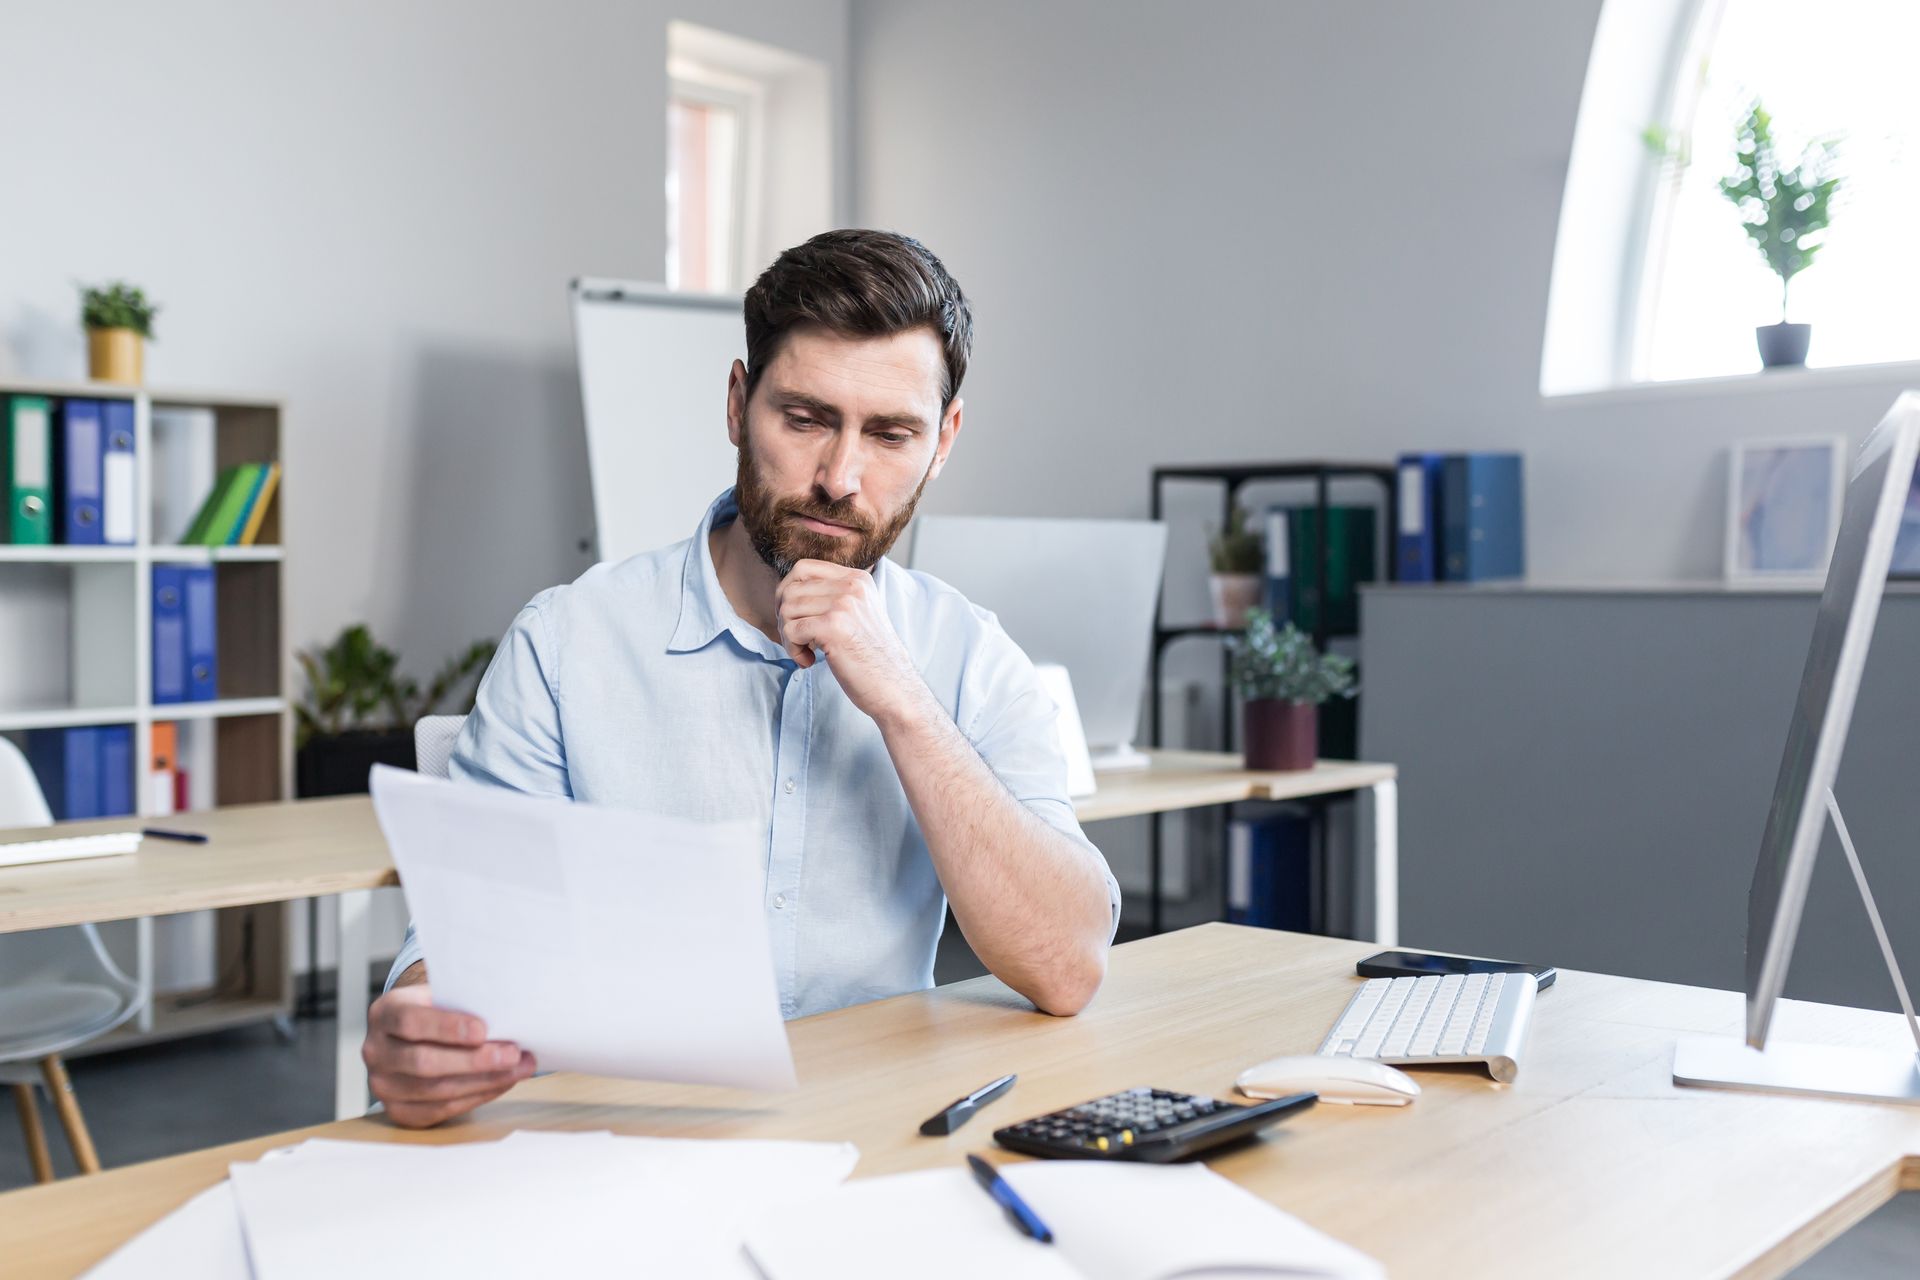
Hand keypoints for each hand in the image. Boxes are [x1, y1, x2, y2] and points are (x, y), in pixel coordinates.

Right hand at [362, 984, 535, 1127]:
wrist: (410, 1035)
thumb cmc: (435, 1010)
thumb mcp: (440, 995)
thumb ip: (462, 1002)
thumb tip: (506, 1014)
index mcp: (385, 1013)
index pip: (410, 1022)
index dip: (447, 1027)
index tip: (483, 1030)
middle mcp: (376, 1051)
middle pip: (424, 1062)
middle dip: (474, 1060)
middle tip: (513, 1054)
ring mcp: (383, 1085)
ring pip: (436, 1090)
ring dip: (484, 1081)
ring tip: (518, 1069)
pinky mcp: (398, 1110)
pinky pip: (440, 1109)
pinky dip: (476, 1097)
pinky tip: (502, 1083)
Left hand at [775, 559, 924, 723]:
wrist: (894, 688)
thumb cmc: (871, 657)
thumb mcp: (858, 613)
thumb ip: (831, 596)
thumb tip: (785, 592)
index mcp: (857, 579)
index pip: (804, 568)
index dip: (788, 593)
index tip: (795, 618)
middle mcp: (851, 586)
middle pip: (790, 590)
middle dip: (785, 619)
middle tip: (799, 641)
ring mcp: (843, 605)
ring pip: (787, 611)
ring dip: (788, 637)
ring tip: (806, 653)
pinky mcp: (833, 627)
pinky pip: (791, 631)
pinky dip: (793, 650)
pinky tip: (809, 662)